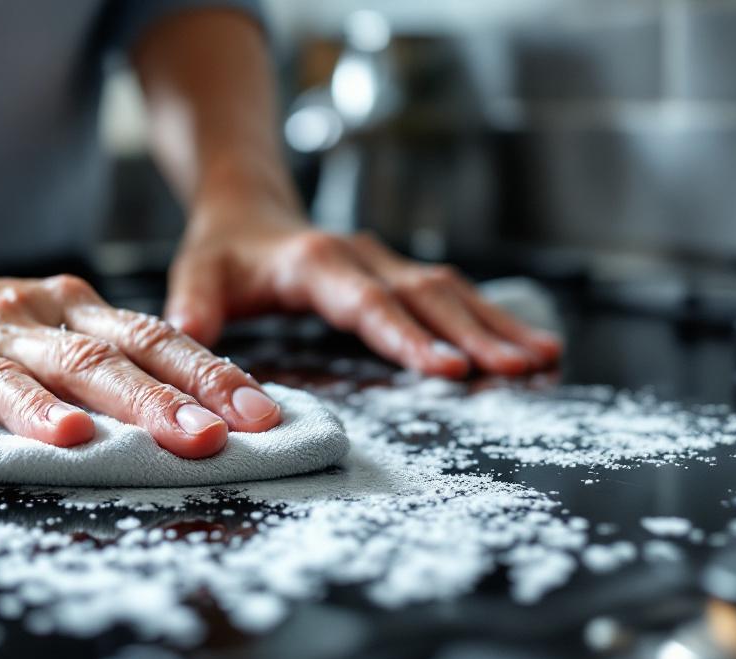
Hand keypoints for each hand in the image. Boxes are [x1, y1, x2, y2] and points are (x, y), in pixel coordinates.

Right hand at [0, 265, 282, 457]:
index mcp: (77, 309)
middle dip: (164, 398)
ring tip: (112, 439)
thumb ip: (113, 361)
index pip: (155, 338)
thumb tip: (203, 412)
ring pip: (37, 372)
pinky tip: (22, 430)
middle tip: (212, 438)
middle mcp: (37, 319)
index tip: (260, 414)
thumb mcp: (55, 328)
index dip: (209, 374)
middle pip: (107, 356)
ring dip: (77, 406)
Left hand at [164, 201, 562, 376]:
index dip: (407, 335)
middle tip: (520, 371)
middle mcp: (361, 256)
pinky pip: (453, 295)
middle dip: (475, 335)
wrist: (245, 210)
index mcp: (315, 261)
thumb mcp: (196, 276)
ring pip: (451, 291)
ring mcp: (386, 263)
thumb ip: (196, 308)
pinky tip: (529, 345)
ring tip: (546, 359)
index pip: (367, 302)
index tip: (447, 368)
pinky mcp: (399, 274)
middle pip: (426, 296)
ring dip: (497, 325)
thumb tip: (189, 338)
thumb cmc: (222, 252)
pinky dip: (492, 319)